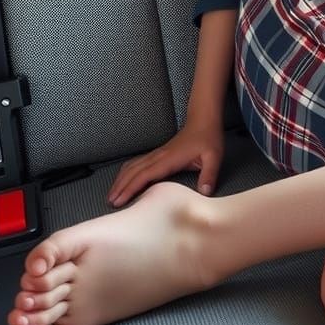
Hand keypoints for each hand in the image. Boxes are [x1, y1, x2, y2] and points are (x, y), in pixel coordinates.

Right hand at [107, 122, 223, 207]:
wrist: (204, 121)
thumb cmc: (208, 138)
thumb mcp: (214, 157)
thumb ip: (209, 175)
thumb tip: (205, 192)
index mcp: (169, 159)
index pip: (145, 174)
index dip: (131, 187)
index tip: (120, 200)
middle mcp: (159, 156)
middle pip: (133, 171)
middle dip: (120, 187)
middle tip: (110, 203)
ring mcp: (157, 154)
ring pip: (132, 166)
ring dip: (120, 180)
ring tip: (112, 195)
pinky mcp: (158, 154)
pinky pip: (137, 163)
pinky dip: (127, 172)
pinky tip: (123, 179)